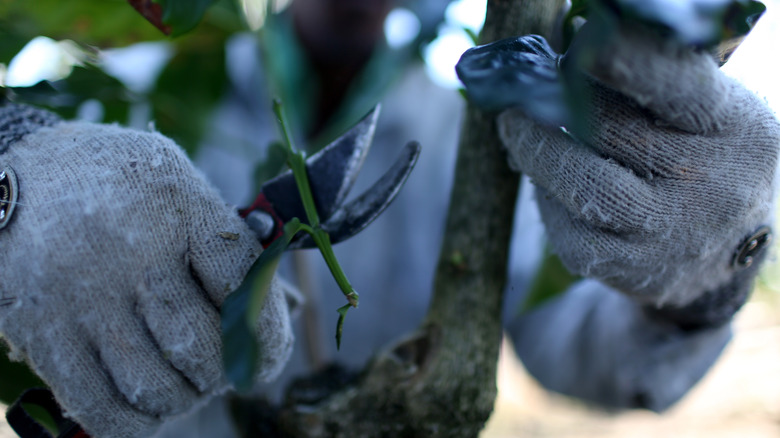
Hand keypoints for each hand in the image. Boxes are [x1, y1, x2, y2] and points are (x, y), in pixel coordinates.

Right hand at [0, 104, 293, 436]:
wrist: (12, 175)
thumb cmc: (115, 182)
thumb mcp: (178, 184)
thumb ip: (227, 244)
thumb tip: (283, 304)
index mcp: (178, 205)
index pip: (244, 283)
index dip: (268, 331)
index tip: (270, 355)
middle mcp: (131, 252)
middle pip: (201, 346)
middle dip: (225, 371)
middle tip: (223, 368)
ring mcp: (82, 297)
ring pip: (156, 385)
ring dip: (184, 396)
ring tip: (184, 380)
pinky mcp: (43, 332)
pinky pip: (102, 407)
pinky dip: (138, 419)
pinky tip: (145, 399)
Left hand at [498, 23, 779, 312]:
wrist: (725, 250)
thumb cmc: (704, 159)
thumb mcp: (706, 115)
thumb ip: (656, 83)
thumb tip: (573, 47)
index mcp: (730, 127)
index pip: (674, 84)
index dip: (622, 62)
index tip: (579, 48)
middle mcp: (708, 182)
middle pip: (610, 130)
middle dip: (554, 104)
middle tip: (521, 92)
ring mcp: (669, 232)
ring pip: (583, 186)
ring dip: (536, 151)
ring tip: (513, 127)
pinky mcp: (632, 270)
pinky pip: (572, 234)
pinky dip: (547, 201)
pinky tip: (541, 181)